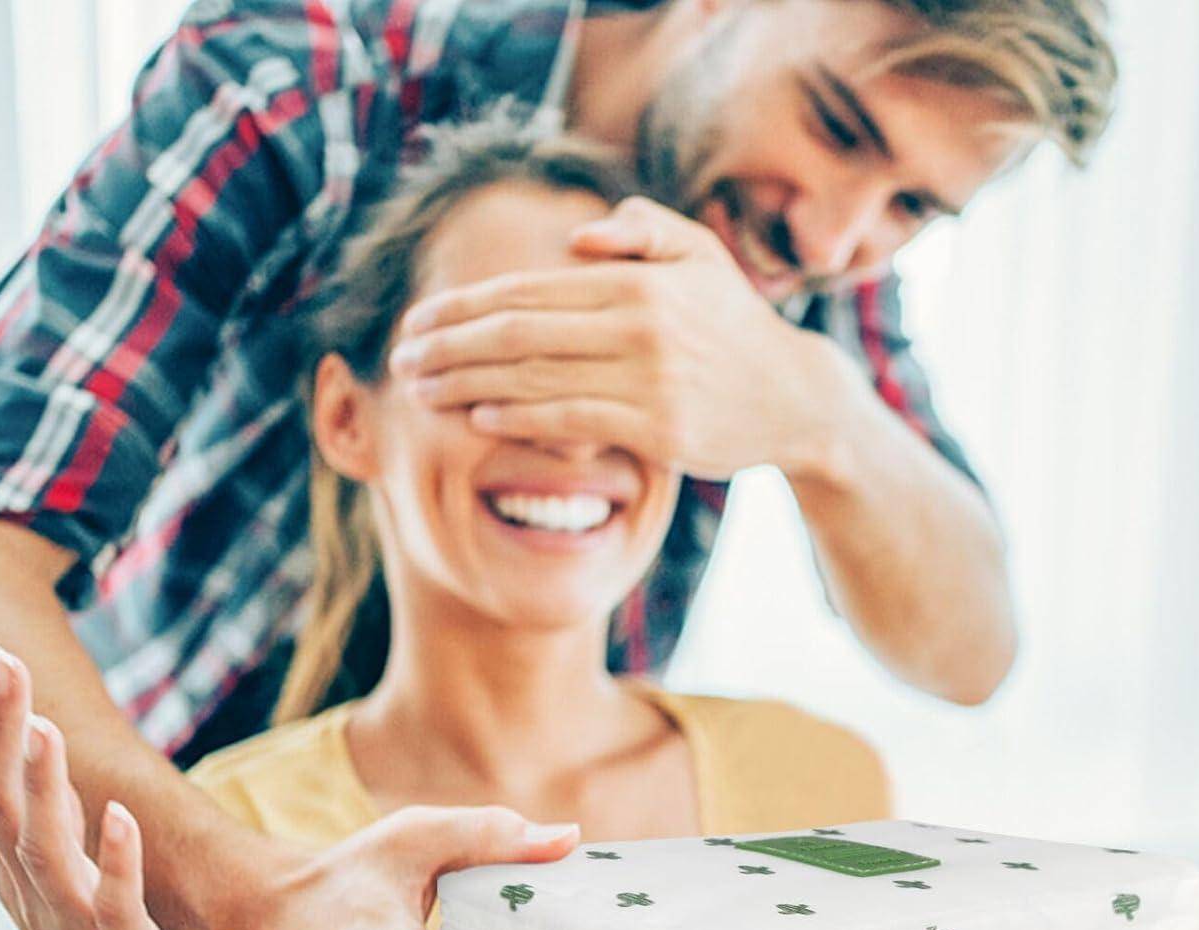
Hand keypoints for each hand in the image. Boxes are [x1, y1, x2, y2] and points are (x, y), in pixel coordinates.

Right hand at [0, 640, 205, 929]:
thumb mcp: (73, 892)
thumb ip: (60, 835)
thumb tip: (53, 772)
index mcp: (26, 875)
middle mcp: (37, 894)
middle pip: (6, 798)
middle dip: (1, 728)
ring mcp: (75, 925)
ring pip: (46, 845)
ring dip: (44, 784)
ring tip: (41, 723)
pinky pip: (113, 900)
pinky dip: (112, 856)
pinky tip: (116, 812)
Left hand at [389, 195, 852, 479]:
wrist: (796, 398)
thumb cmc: (735, 328)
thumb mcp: (699, 257)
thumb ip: (641, 231)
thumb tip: (578, 236)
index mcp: (636, 280)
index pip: (527, 289)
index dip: (463, 305)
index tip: (417, 318)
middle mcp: (637, 323)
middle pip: (517, 332)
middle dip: (448, 345)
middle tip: (401, 358)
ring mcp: (647, 379)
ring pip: (534, 377)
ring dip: (466, 384)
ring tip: (421, 390)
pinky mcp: (657, 428)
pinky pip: (571, 421)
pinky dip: (518, 418)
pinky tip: (477, 417)